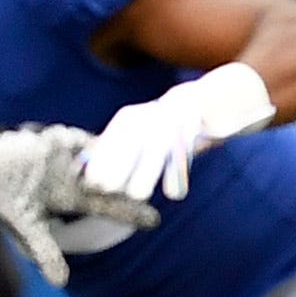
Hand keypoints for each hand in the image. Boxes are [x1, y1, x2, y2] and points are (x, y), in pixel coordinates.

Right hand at [0, 124, 158, 285]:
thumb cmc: (2, 196)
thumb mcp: (25, 227)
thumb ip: (45, 252)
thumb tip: (61, 283)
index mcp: (68, 197)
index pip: (106, 206)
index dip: (128, 213)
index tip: (155, 221)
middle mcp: (73, 178)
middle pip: (112, 182)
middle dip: (135, 187)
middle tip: (162, 188)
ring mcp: (69, 158)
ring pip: (105, 159)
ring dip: (127, 160)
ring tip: (152, 160)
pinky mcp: (59, 140)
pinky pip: (84, 141)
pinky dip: (99, 143)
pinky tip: (126, 139)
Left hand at [79, 65, 275, 202]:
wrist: (215, 100)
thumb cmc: (166, 126)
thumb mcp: (138, 131)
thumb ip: (112, 149)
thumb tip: (80, 169)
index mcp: (132, 118)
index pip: (111, 140)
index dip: (100, 160)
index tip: (88, 182)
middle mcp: (151, 118)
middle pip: (131, 145)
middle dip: (117, 167)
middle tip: (104, 190)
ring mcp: (176, 125)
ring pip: (158, 152)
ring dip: (145, 175)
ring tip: (135, 196)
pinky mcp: (198, 134)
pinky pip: (185, 156)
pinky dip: (178, 175)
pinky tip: (172, 193)